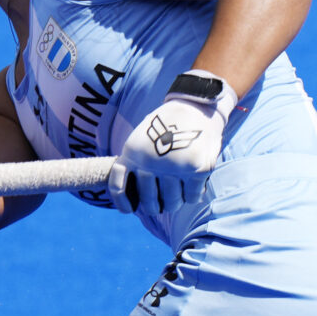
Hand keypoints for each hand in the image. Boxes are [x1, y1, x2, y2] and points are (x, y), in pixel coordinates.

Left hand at [110, 71, 234, 216]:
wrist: (195, 105)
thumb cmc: (167, 126)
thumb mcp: (142, 138)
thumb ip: (137, 161)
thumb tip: (136, 198)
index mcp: (132, 152)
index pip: (119, 187)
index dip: (123, 202)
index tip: (130, 210)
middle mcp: (151, 160)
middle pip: (149, 200)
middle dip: (155, 207)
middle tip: (160, 207)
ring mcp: (175, 165)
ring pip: (171, 201)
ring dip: (174, 204)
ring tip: (176, 201)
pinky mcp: (197, 168)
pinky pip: (191, 196)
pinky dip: (192, 198)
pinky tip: (192, 193)